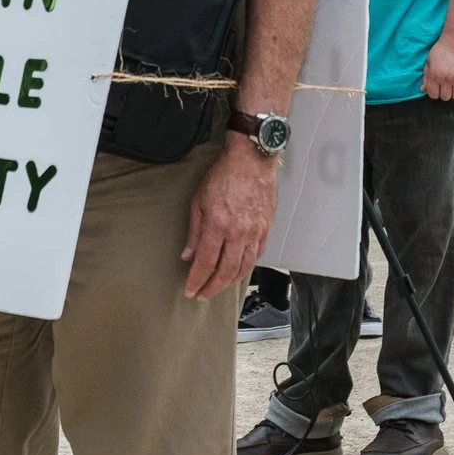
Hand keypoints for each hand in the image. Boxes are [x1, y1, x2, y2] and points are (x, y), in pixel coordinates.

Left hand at [181, 143, 278, 300]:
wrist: (251, 160)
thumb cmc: (224, 175)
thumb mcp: (198, 201)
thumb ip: (194, 232)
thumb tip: (188, 255)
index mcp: (218, 224)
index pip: (205, 262)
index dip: (197, 281)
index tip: (190, 290)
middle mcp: (238, 232)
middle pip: (225, 271)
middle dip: (212, 287)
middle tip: (202, 295)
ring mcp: (254, 232)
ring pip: (243, 268)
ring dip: (229, 282)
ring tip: (218, 287)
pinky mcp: (265, 229)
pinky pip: (256, 256)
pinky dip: (246, 268)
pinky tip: (237, 272)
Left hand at [422, 34, 453, 101]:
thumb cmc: (442, 48)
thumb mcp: (429, 60)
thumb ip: (426, 76)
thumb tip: (423, 90)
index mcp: (435, 75)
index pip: (433, 95)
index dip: (435, 92)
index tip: (438, 87)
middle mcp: (447, 78)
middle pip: (445, 98)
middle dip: (445, 92)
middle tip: (448, 85)